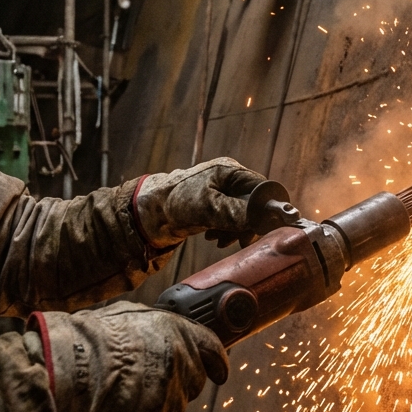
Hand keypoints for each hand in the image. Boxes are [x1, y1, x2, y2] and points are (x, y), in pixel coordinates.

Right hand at [26, 303, 228, 411]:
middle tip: (147, 385)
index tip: (220, 373)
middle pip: (194, 382)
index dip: (217, 361)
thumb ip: (151, 328)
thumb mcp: (125, 316)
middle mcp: (181, 356)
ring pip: (173, 408)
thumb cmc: (90, 339)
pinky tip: (117, 411)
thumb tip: (153, 334)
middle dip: (176, 387)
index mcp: (176, 327)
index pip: (212, 346)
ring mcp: (172, 387)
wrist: (73, 367)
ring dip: (153, 407)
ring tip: (122, 395)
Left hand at [134, 157, 264, 248]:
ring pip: (243, 213)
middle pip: (253, 202)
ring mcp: (220, 192)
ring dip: (237, 230)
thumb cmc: (173, 201)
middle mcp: (227, 179)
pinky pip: (231, 219)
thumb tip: (261, 218)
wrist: (146, 213)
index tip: (264, 227)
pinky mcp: (213, 205)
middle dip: (248, 223)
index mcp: (229, 171)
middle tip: (241, 240)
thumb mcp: (206, 208)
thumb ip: (234, 212)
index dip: (265, 207)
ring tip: (222, 241)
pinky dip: (227, 231)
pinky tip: (216, 238)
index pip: (260, 187)